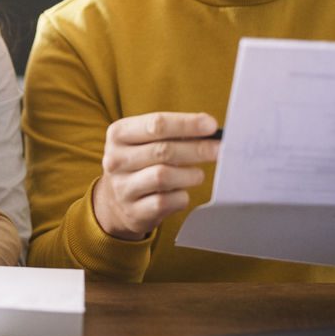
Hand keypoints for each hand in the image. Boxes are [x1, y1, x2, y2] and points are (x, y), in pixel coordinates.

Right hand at [92, 111, 220, 240]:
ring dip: (189, 174)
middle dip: (196, 149)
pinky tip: (181, 192)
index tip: (211, 126)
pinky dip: (181, 196)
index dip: (187, 124)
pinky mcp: (134, 211)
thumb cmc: (141, 162)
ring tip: (197, 174)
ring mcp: (123, 188)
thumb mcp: (146, 141)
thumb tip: (209, 128)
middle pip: (162, 150)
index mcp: (118, 134)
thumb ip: (173, 132)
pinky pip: (165, 202)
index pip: (156, 124)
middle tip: (219, 149)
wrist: (115, 201)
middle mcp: (115, 160)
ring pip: (163, 176)